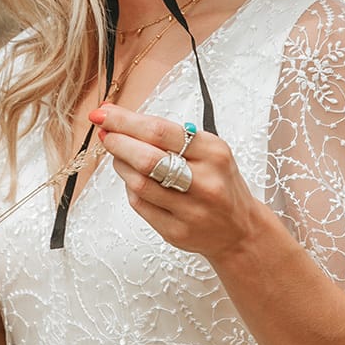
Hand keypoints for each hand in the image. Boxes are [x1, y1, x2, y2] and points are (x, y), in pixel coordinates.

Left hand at [89, 103, 259, 265]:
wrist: (240, 229)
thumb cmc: (218, 182)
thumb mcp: (210, 151)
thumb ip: (171, 136)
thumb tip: (120, 118)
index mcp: (214, 153)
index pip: (161, 132)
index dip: (126, 121)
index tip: (104, 113)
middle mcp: (205, 183)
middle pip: (147, 159)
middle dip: (117, 142)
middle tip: (105, 133)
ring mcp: (190, 211)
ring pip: (138, 183)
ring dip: (120, 164)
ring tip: (119, 155)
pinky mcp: (176, 232)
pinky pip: (139, 205)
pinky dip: (129, 187)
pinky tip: (132, 179)